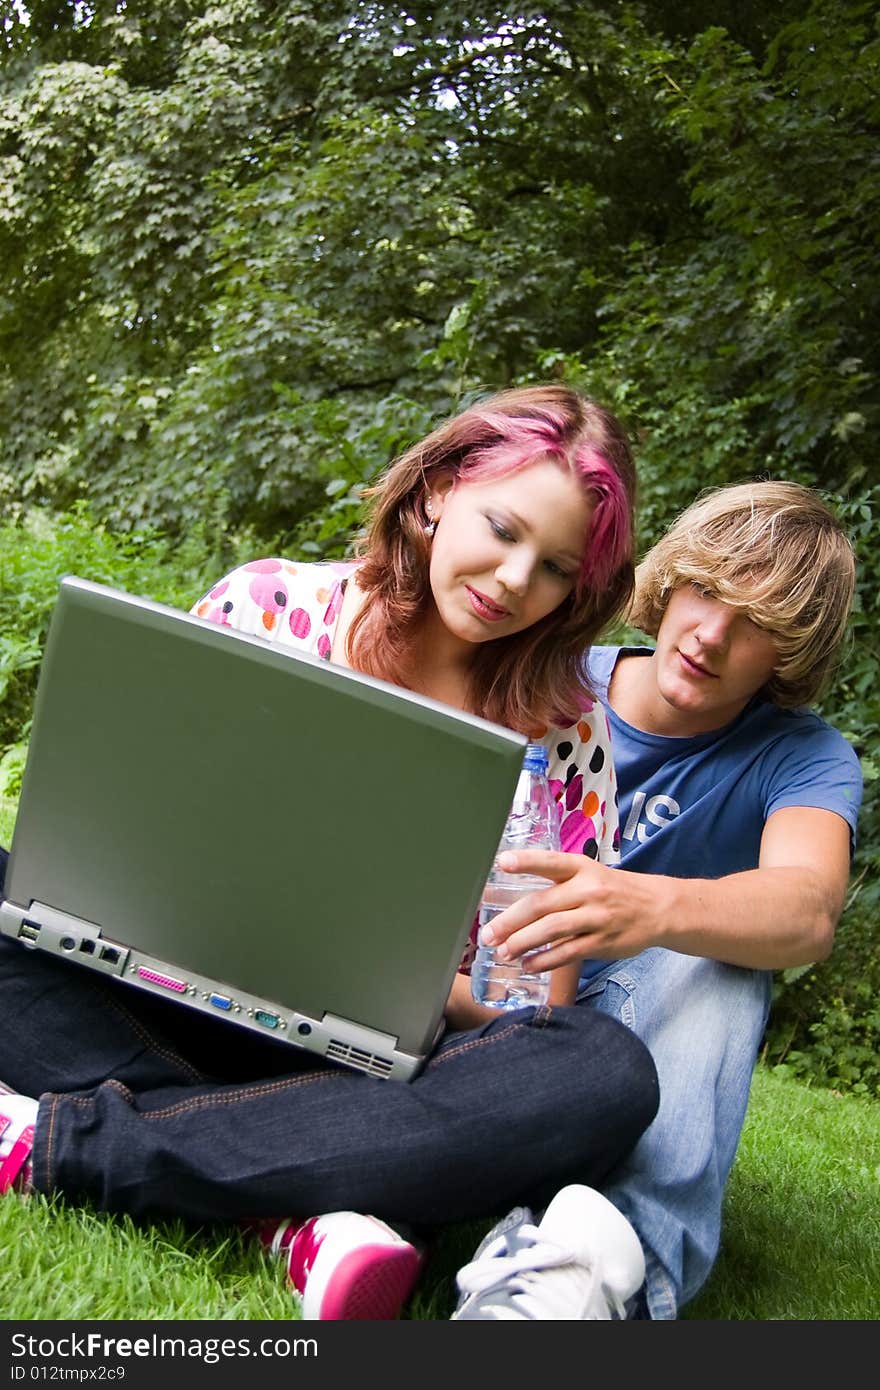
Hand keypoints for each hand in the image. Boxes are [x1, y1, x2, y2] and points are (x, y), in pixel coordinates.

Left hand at [480, 849, 666, 969]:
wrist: (657, 908)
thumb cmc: (613, 890)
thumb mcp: (590, 874)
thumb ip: (558, 881)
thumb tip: (514, 896)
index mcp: (582, 868)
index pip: (551, 862)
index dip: (526, 861)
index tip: (502, 862)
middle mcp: (588, 890)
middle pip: (542, 904)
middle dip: (510, 921)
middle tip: (488, 934)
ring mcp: (596, 918)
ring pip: (551, 931)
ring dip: (522, 943)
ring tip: (503, 951)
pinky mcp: (602, 942)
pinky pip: (567, 953)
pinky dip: (544, 961)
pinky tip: (527, 964)